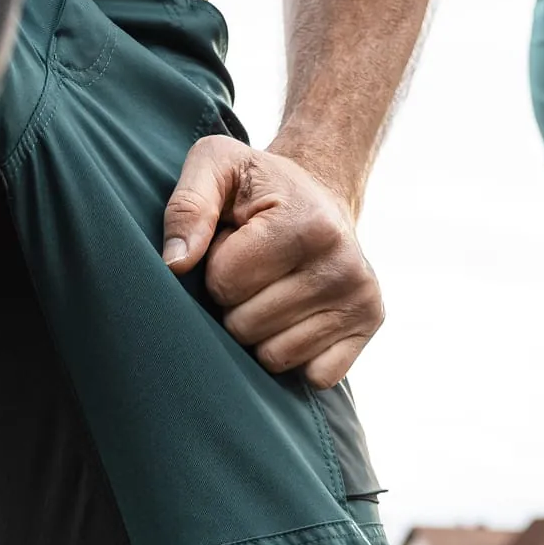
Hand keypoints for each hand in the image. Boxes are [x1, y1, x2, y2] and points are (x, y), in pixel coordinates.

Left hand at [162, 136, 382, 389]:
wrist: (319, 192)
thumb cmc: (258, 186)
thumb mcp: (216, 168)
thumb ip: (187, 206)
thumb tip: (175, 264)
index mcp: (308, 225)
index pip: (226, 283)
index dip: (217, 268)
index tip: (236, 244)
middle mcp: (344, 264)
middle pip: (247, 326)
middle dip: (235, 303)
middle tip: (255, 270)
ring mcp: (361, 298)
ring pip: (275, 358)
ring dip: (261, 331)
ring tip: (273, 288)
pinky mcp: (369, 323)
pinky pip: (315, 376)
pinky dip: (295, 355)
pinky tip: (296, 317)